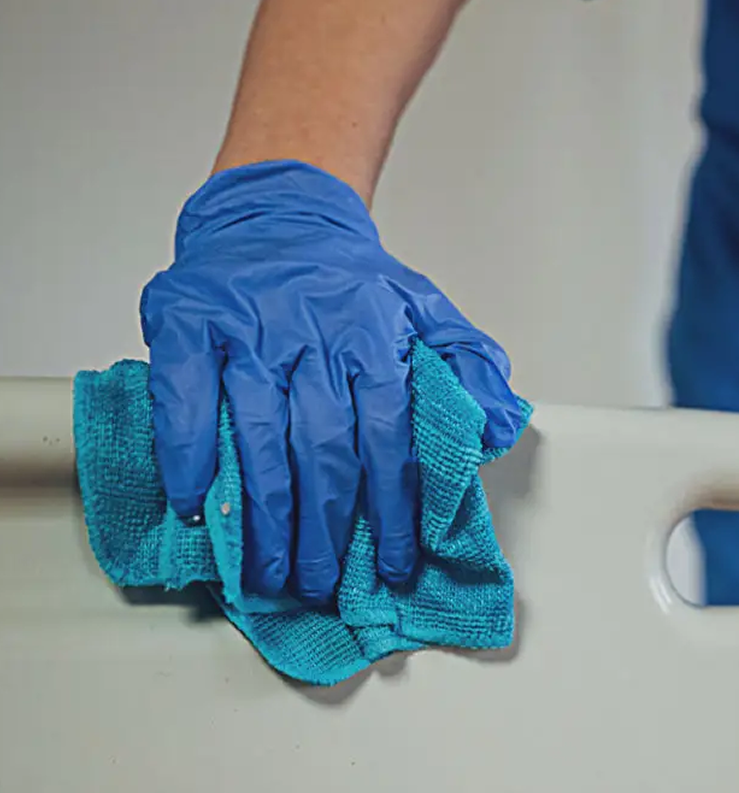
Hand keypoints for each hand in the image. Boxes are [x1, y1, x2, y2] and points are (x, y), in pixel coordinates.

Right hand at [140, 159, 522, 602]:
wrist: (276, 211)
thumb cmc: (347, 278)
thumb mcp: (423, 307)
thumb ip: (467, 364)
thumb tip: (500, 422)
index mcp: (372, 334)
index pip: (389, 435)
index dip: (393, 507)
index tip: (395, 560)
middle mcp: (311, 333)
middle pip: (324, 447)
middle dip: (328, 527)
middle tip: (324, 582)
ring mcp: (247, 329)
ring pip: (260, 435)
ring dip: (265, 514)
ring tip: (272, 568)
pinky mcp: (187, 323)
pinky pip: (186, 400)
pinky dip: (190, 457)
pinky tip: (197, 506)